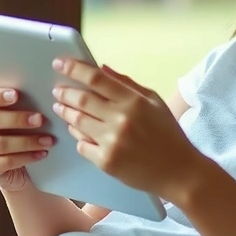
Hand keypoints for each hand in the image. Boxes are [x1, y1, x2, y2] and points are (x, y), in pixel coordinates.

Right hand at [0, 86, 55, 191]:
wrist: (9, 162)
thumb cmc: (10, 128)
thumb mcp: (8, 112)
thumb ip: (12, 101)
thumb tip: (32, 90)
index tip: (17, 95)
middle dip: (18, 119)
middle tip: (40, 119)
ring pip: (0, 143)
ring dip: (28, 141)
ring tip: (48, 139)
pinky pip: (6, 162)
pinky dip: (27, 157)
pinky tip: (41, 153)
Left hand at [52, 59, 206, 200]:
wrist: (179, 172)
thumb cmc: (168, 134)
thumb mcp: (154, 101)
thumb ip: (127, 84)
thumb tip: (102, 68)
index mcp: (133, 101)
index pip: (96, 79)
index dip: (74, 68)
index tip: (59, 63)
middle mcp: (120, 120)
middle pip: (82, 100)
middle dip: (64, 92)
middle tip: (56, 89)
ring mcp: (112, 142)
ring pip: (77, 122)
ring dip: (65, 112)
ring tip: (60, 107)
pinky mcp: (106, 162)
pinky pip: (82, 145)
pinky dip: (77, 136)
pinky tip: (76, 131)